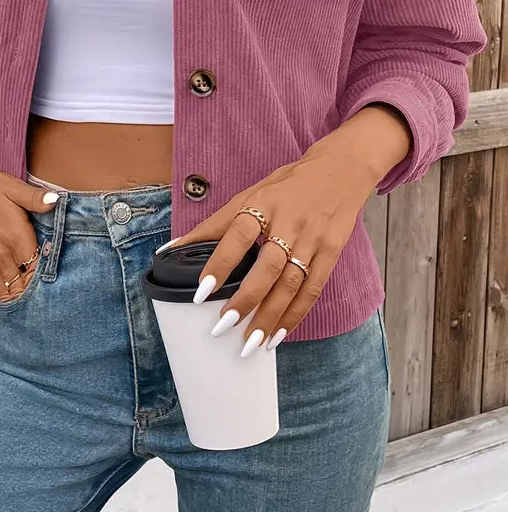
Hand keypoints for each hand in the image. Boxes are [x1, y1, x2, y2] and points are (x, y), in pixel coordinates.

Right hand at [0, 145, 60, 302]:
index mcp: (18, 238)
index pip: (39, 266)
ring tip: (30, 297)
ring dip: (19, 292)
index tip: (57, 271)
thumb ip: (35, 199)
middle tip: (46, 289)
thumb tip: (56, 202)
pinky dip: (1, 290)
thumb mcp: (12, 187)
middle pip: (24, 282)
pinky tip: (8, 294)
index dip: (48, 271)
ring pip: (8, 286)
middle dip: (35, 287)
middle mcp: (4, 254)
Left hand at [158, 145, 380, 352]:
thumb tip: (171, 249)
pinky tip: (277, 334)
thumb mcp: (249, 195)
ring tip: (249, 341)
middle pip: (268, 266)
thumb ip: (214, 225)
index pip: (238, 235)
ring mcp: (313, 239)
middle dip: (246, 299)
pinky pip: (313, 289)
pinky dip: (295, 315)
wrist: (341, 170)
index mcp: (263, 204)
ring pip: (291, 284)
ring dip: (270, 315)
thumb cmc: (286, 186)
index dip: (219, 263)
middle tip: (223, 326)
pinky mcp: (331, 253)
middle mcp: (289, 222)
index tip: (201, 291)